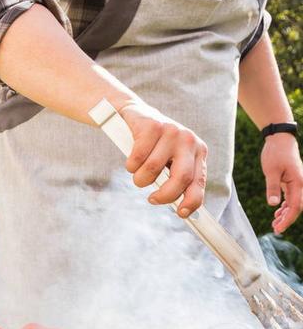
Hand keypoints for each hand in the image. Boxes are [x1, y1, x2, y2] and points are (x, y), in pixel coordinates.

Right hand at [119, 101, 207, 216]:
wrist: (135, 115)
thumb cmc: (153, 145)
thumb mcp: (169, 161)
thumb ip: (176, 179)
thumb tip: (180, 208)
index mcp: (198, 151)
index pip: (198, 181)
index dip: (192, 201)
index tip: (181, 213)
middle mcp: (188, 140)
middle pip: (181, 178)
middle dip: (164, 195)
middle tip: (153, 199)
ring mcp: (171, 131)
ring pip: (153, 169)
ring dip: (140, 179)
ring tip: (138, 173)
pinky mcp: (152, 126)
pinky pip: (137, 158)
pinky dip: (130, 165)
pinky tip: (131, 160)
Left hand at [261, 133, 302, 233]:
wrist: (280, 140)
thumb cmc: (275, 153)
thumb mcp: (271, 171)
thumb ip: (272, 188)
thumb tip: (274, 204)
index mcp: (299, 182)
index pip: (295, 206)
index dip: (287, 219)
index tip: (277, 228)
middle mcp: (301, 183)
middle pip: (297, 207)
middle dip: (287, 219)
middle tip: (275, 228)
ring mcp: (297, 182)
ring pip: (294, 203)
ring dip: (286, 213)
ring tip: (274, 223)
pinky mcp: (292, 181)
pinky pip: (291, 197)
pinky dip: (285, 206)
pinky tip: (277, 212)